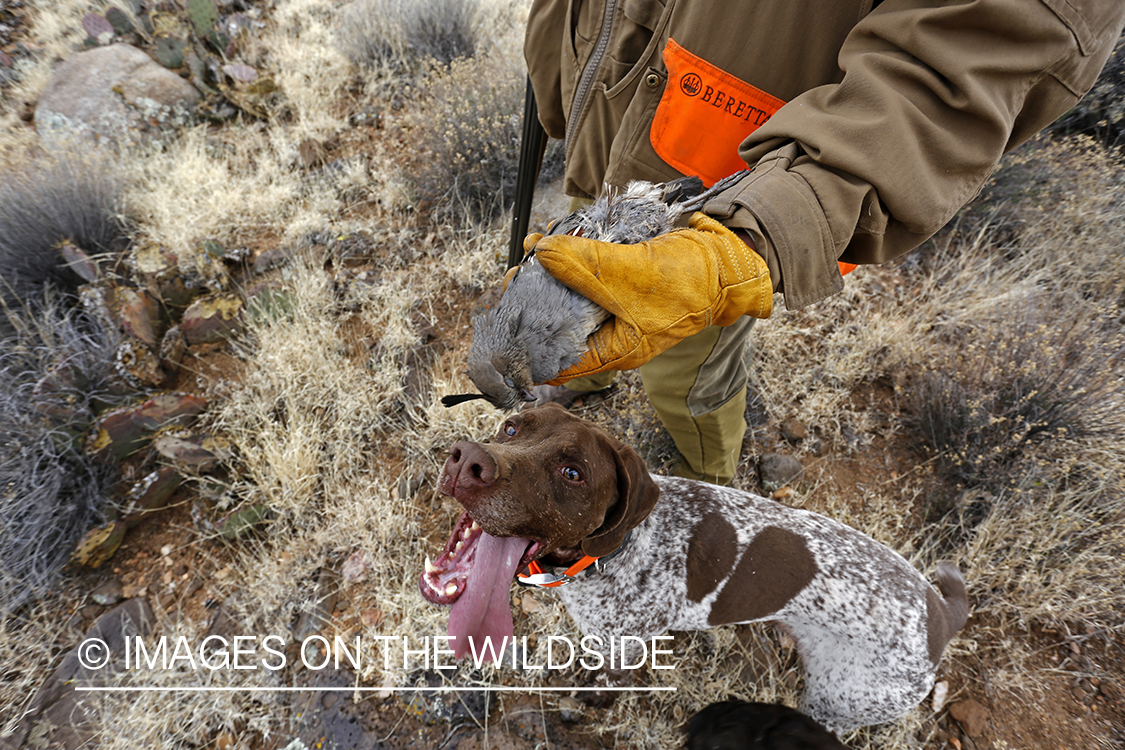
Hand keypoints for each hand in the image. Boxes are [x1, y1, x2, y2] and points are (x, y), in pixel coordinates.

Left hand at [532, 213, 771, 380]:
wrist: (728, 258)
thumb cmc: (688, 283)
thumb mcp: (629, 274)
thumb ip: (583, 265)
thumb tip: (540, 252)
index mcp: (614, 351)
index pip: (559, 363)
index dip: (528, 349)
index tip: (503, 327)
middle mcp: (610, 332)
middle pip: (559, 321)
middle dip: (534, 299)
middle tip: (514, 276)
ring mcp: (614, 304)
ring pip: (570, 291)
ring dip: (550, 269)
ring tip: (532, 248)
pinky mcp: (619, 278)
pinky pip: (586, 269)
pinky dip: (570, 253)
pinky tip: (552, 237)